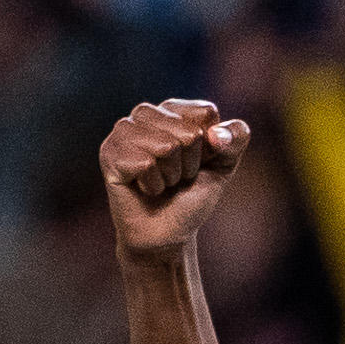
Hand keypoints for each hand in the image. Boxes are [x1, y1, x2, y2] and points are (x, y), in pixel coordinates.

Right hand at [99, 100, 252, 260]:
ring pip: (166, 146)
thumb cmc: (192, 195)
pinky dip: (153, 185)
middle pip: (188, 132)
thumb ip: (235, 139)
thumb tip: (216, 134)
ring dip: (171, 175)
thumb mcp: (224, 165)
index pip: (207, 113)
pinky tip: (144, 188)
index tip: (197, 162)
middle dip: (190, 164)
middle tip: (176, 177)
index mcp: (174, 109)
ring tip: (161, 181)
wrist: (168, 234)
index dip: (210, 147)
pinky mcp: (109, 153)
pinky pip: (145, 163)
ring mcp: (124, 131)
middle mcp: (146, 113)